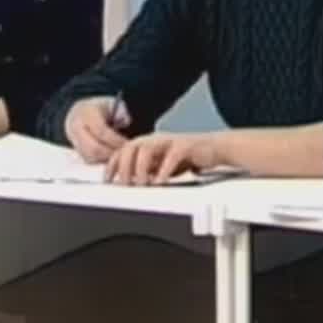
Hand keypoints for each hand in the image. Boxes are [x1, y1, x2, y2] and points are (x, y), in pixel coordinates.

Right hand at [64, 97, 130, 163]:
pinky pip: (88, 159)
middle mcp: (77, 127)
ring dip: (106, 158)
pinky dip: (101, 160)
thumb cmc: (99, 108)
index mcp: (86, 113)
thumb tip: (126, 121)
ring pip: (91, 156)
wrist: (79, 112)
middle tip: (124, 154)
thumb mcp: (111, 103)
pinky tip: (110, 155)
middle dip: (111, 153)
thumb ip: (120, 111)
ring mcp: (74, 139)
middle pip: (94, 148)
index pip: (101, 131)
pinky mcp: (76, 149)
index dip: (116, 140)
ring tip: (118, 155)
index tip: (127, 143)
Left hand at [106, 131, 221, 184]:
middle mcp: (157, 139)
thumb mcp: (162, 166)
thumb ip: (147, 171)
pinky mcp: (186, 146)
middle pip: (131, 146)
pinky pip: (171, 156)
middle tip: (124, 183)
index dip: (113, 164)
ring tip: (141, 183)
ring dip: (140, 167)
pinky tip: (160, 181)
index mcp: (149, 143)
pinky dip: (163, 169)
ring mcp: (171, 141)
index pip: (123, 150)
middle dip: (124, 166)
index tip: (107, 179)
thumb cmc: (189, 157)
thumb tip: (130, 182)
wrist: (215, 149)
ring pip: (147, 147)